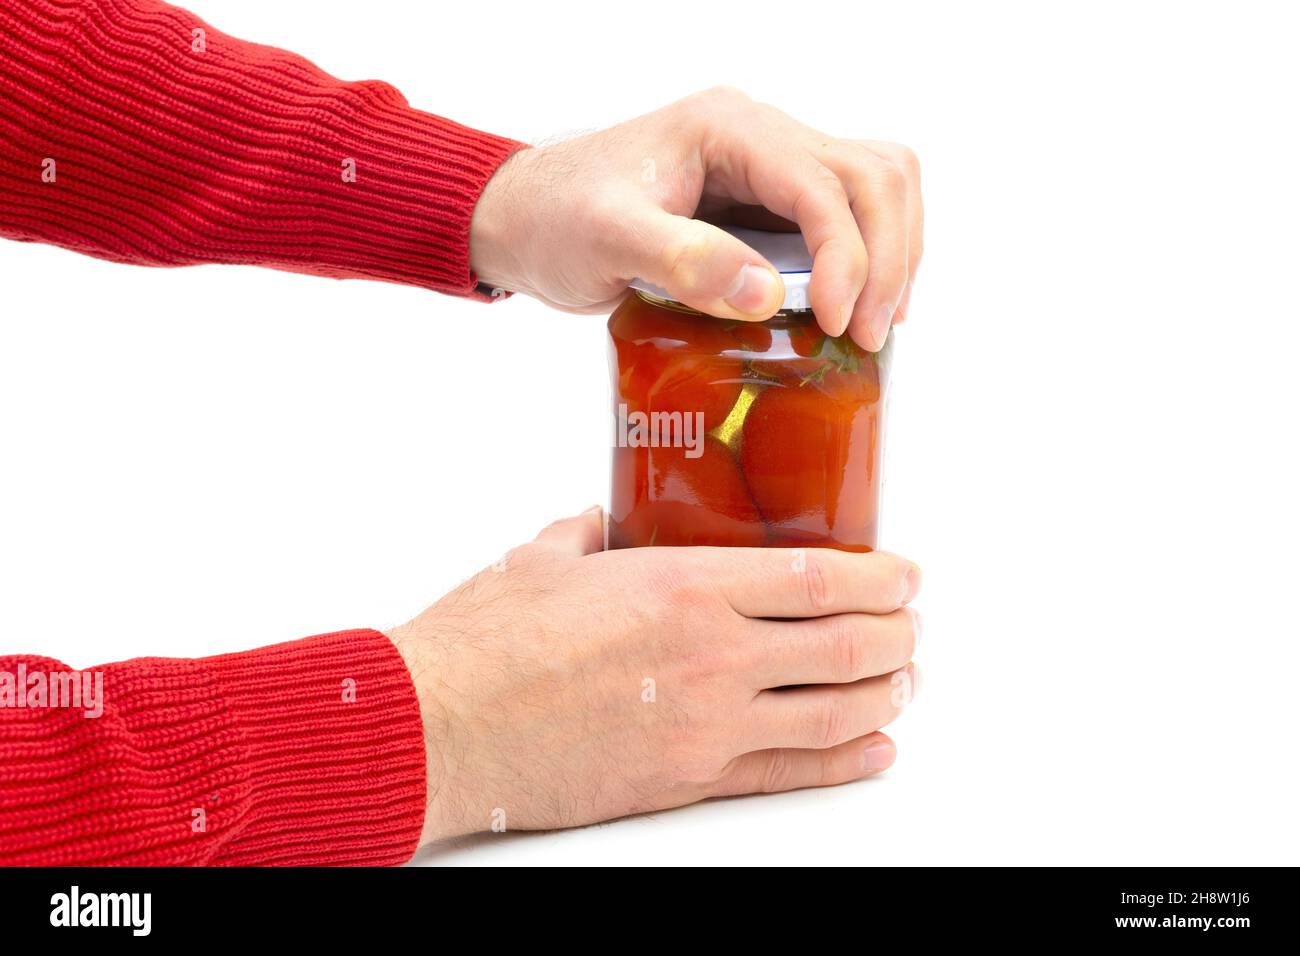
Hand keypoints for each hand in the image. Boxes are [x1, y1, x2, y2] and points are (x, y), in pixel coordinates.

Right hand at [387, 507, 921, 843]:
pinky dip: (846, 760)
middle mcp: (715, 657)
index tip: (906, 575)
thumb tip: (601, 521)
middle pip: (846, 646)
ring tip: (905, 681)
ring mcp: (709, 727)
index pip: (820, 578)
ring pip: (834, 712)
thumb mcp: (545, 557)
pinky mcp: (688, 781)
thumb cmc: (487, 641)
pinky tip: (875, 747)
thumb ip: (588, 532)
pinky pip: (791, 773)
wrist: (443, 727)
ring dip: (885, 694)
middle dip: (897, 635)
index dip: (882, 577)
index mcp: (686, 586)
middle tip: (912, 627)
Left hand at [469, 87, 922, 351]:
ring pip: (876, 187)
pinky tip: (853, 306)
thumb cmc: (555, 219)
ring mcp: (770, 167)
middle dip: (888, 257)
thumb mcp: (604, 240)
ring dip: (893, 252)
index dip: (847, 255)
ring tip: (871, 324)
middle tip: (865, 334)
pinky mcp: (769, 203)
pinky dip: (869, 257)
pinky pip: (848, 216)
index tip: (837, 324)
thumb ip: (681, 261)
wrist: (525, 218)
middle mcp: (761, 136)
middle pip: (875, 174)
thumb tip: (767, 293)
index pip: (822, 183)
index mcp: (727, 129)